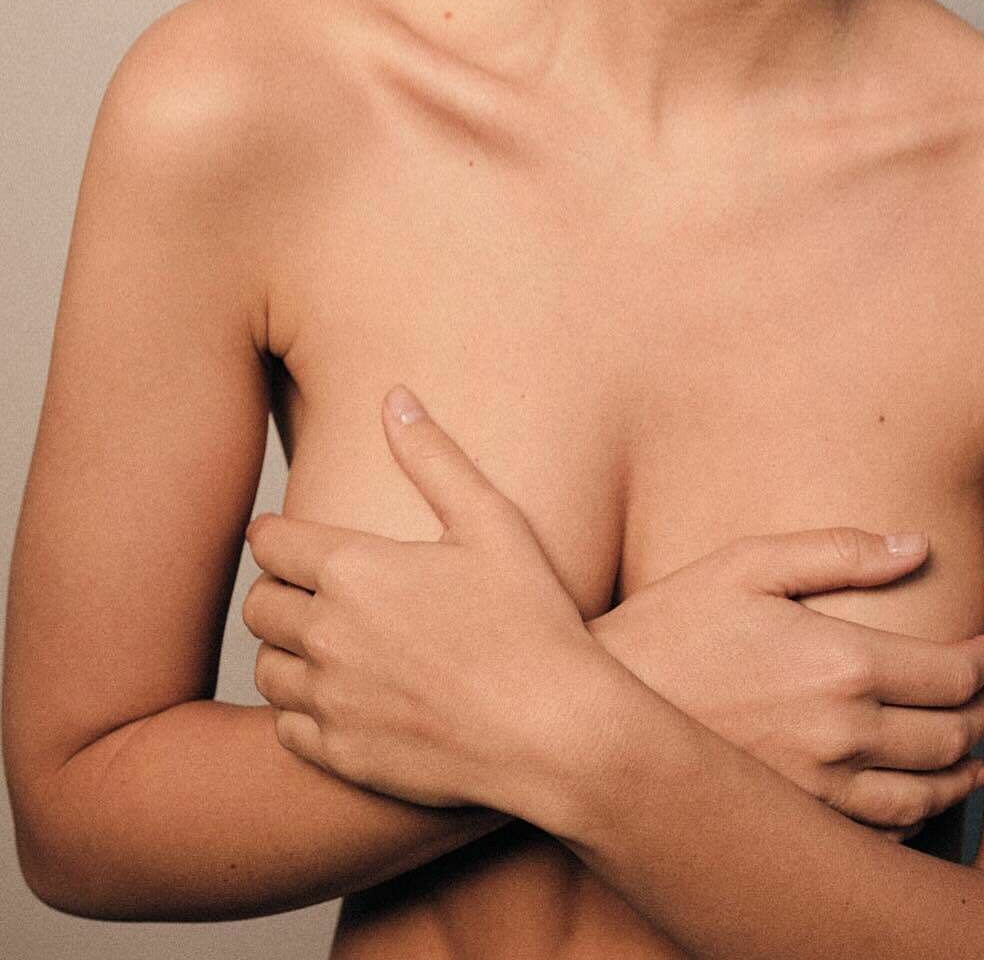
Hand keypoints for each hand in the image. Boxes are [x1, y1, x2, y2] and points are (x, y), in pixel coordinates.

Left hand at [242, 385, 613, 820]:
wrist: (554, 732)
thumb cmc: (531, 619)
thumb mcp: (492, 521)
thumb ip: (434, 457)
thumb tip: (396, 398)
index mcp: (354, 570)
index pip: (270, 543)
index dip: (275, 535)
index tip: (288, 536)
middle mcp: (327, 634)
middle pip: (258, 606)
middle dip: (278, 591)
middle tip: (310, 588)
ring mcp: (331, 701)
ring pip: (267, 670)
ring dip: (287, 652)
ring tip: (326, 643)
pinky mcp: (341, 756)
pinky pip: (287, 729)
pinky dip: (303, 711)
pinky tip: (343, 698)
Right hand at [589, 531, 983, 842]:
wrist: (598, 716)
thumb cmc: (671, 626)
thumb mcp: (748, 563)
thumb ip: (839, 550)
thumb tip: (917, 545)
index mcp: (842, 662)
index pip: (951, 672)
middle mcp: (844, 735)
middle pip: (950, 737)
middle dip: (981, 716)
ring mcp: (821, 792)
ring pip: (925, 797)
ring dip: (959, 777)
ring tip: (971, 761)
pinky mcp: (795, 827)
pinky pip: (880, 838)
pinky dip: (913, 822)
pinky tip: (913, 802)